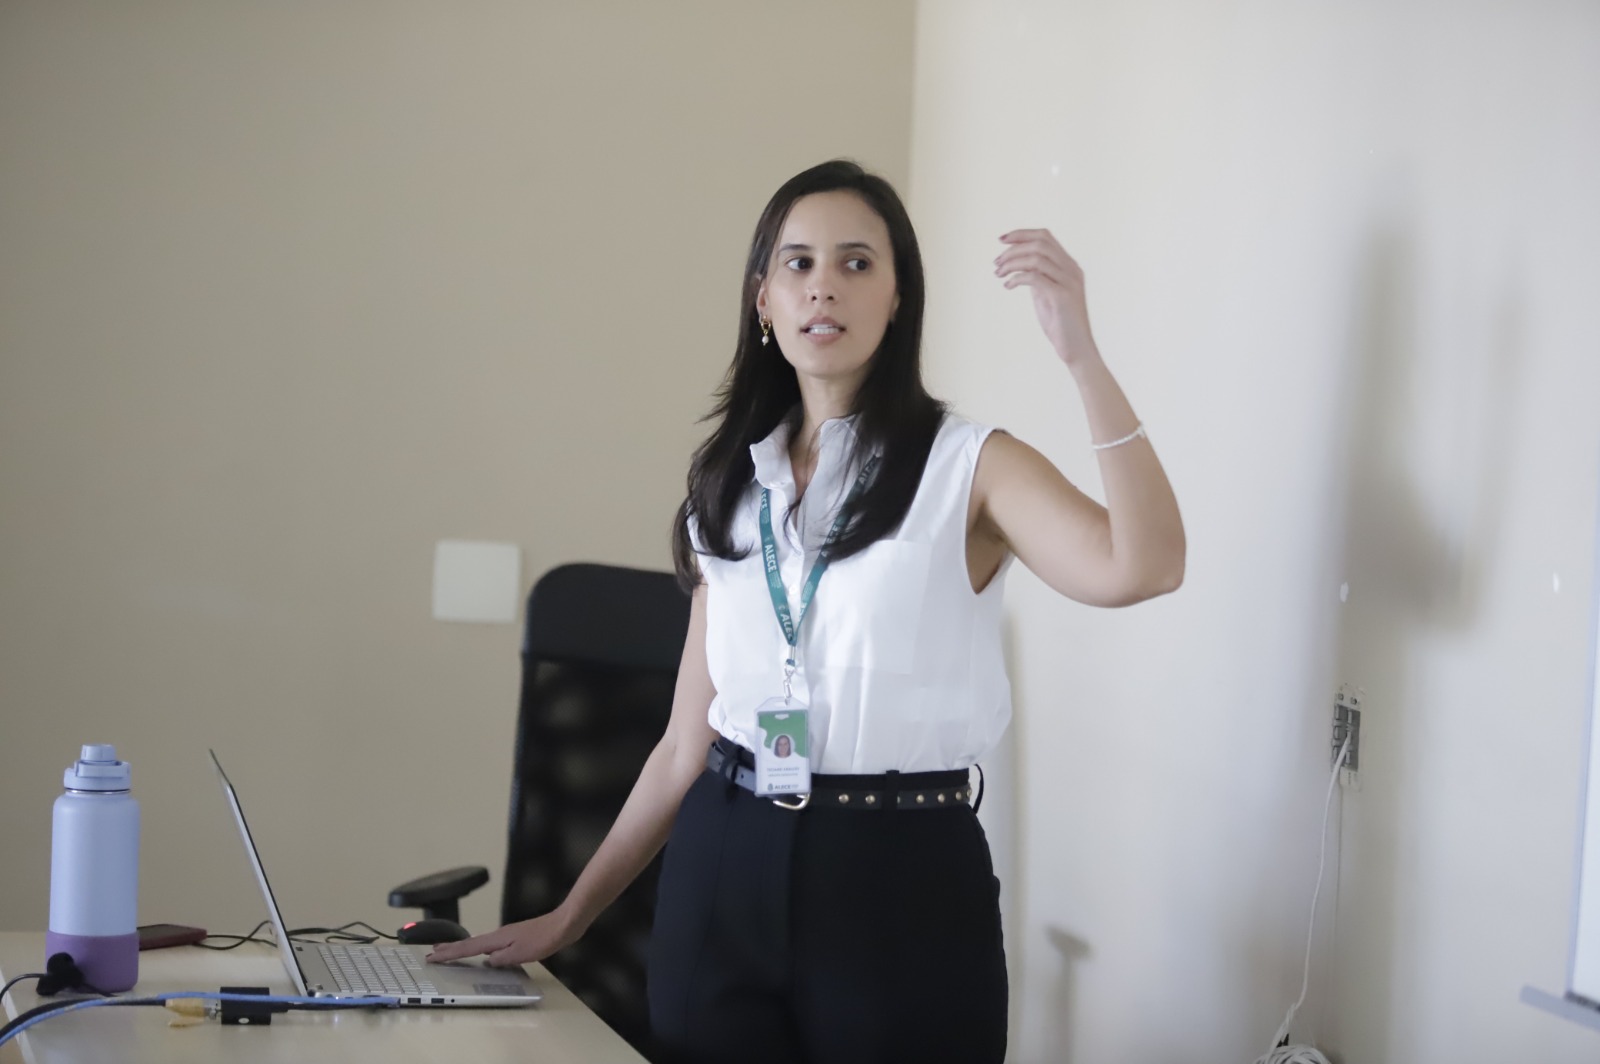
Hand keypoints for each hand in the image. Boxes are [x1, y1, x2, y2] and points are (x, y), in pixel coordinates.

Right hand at [425, 908, 581, 967]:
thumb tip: (487, 961)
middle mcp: (498, 935)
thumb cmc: (543, 939)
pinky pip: (489, 944)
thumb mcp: (519, 954)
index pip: (467, 948)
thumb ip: (500, 959)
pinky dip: (478, 948)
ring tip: (449, 952)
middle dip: (450, 949)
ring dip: (462, 948)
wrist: (563, 925)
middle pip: (469, 943)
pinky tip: (481, 953)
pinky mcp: (515, 937)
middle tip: (432, 952)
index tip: (432, 956)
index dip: (449, 953)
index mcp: (496, 939)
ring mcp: (506, 935)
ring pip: (478, 943)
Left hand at [994, 229, 1097, 367]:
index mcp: (1069, 266)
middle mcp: (1072, 270)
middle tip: (996, 263)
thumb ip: (1038, 278)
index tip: (1001, 239)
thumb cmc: (1061, 324)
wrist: (1076, 349)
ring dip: (1012, 263)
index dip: (1022, 234)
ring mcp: (1069, 282)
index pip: (1045, 237)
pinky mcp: (1062, 296)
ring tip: (999, 274)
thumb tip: (1019, 267)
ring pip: (1036, 258)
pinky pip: (1035, 277)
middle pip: (1040, 243)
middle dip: (1013, 248)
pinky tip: (1007, 286)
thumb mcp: (1047, 295)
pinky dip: (1017, 278)